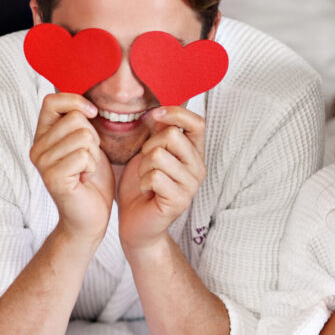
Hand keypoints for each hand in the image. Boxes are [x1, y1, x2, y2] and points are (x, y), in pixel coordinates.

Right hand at [29, 92, 112, 240]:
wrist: (91, 215)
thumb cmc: (92, 179)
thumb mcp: (89, 144)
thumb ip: (82, 123)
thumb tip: (90, 101)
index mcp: (44, 136)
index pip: (52, 101)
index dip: (76, 102)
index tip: (93, 114)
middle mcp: (37, 148)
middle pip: (75, 119)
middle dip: (93, 137)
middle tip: (88, 159)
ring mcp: (42, 163)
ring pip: (83, 136)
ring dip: (94, 154)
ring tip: (86, 169)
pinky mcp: (53, 177)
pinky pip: (84, 155)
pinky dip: (93, 166)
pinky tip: (85, 178)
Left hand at [117, 107, 206, 251]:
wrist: (137, 224)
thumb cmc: (141, 187)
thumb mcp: (149, 154)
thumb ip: (159, 134)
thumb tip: (161, 111)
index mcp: (194, 153)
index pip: (197, 123)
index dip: (176, 113)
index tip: (155, 116)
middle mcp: (198, 167)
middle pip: (172, 136)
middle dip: (149, 146)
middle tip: (146, 164)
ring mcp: (191, 185)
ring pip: (159, 156)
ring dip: (142, 167)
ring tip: (145, 180)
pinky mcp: (179, 200)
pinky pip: (154, 177)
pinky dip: (142, 182)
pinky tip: (146, 192)